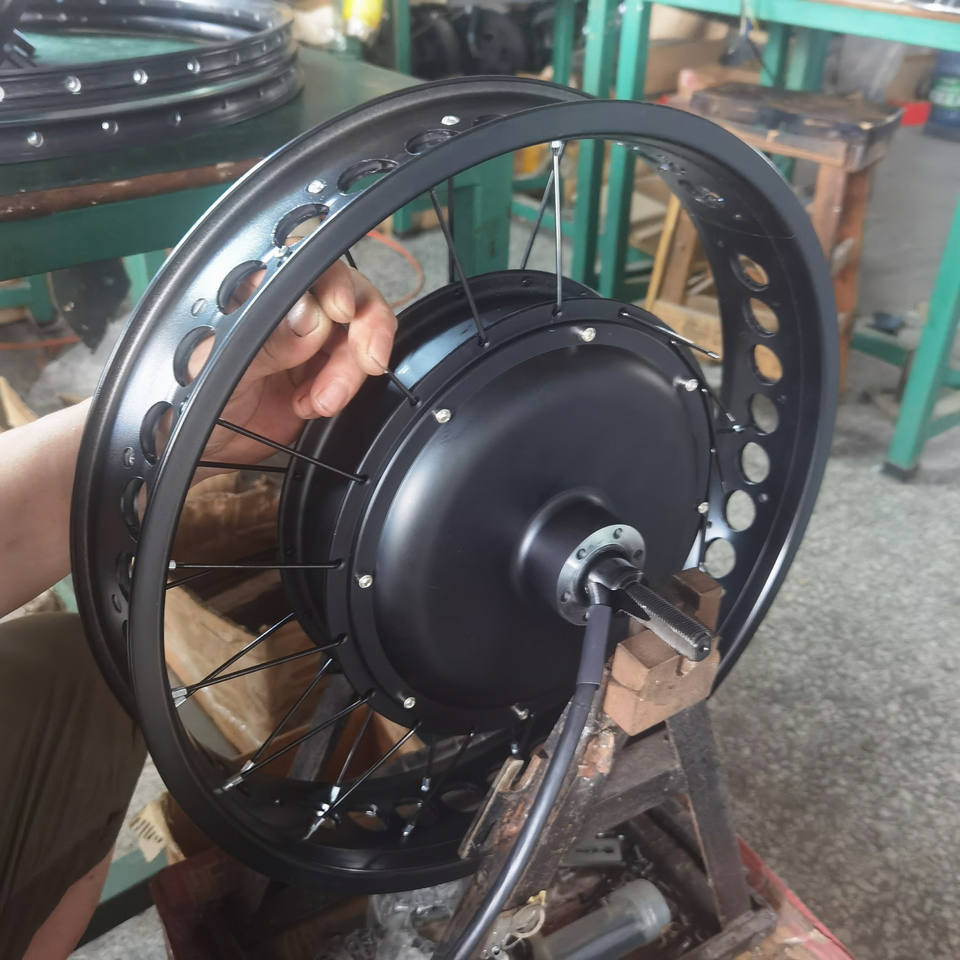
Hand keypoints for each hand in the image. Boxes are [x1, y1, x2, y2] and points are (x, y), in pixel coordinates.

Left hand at [198, 261, 396, 464]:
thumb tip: (311, 316)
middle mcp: (284, 309)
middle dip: (364, 328)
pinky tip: (312, 406)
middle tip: (367, 361)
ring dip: (349, 371)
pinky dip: (344, 390)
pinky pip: (352, 370)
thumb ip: (265, 343)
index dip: (334, 282)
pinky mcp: (319, 372)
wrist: (195, 449)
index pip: (305, 265)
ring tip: (320, 401)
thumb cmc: (183, 402)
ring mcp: (305, 341)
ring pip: (356, 335)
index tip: (343, 313)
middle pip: (347, 294)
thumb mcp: (217, 371)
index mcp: (251, 292)